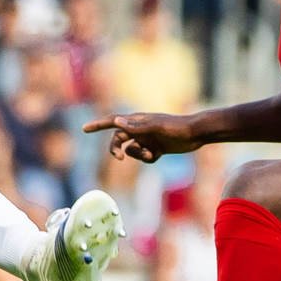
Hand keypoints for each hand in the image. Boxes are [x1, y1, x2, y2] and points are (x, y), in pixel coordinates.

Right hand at [81, 111, 202, 163]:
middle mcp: (140, 129)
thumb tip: (116, 122)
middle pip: (118, 140)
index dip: (97, 125)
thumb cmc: (176, 127)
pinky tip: (158, 155)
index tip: (84, 129)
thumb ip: (136, 126)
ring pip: (131, 151)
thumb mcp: (155, 127)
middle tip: (120, 158)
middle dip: (117, 150)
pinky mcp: (156, 148)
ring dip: (137, 156)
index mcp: (137, 120)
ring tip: (150, 154)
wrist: (195, 133)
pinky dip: (148, 159)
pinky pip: (143, 158)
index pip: (112, 122)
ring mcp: (147, 139)